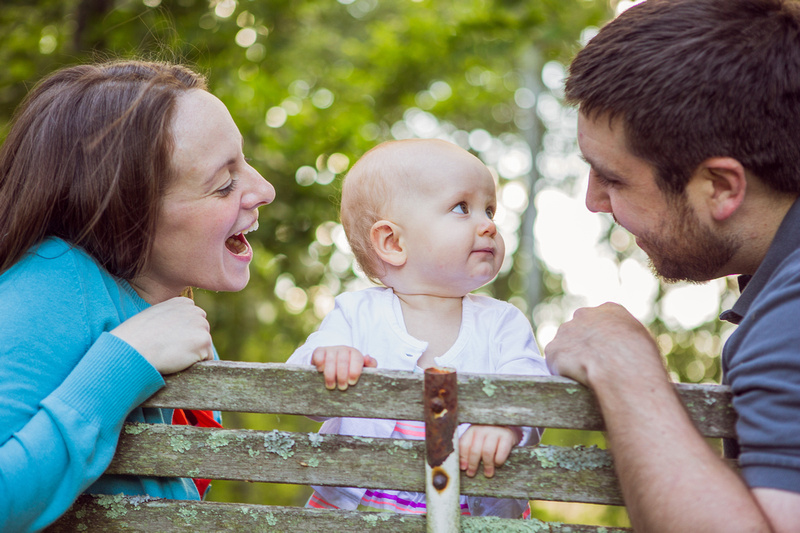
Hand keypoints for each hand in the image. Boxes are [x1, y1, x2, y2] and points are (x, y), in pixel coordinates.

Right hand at [110, 296, 213, 373]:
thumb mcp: (154, 318)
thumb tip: (181, 331)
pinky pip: (207, 358)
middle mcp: (195, 310)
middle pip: (202, 332)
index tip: (167, 339)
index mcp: (183, 303)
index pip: (194, 322)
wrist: (133, 349)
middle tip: (169, 348)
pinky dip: (196, 363)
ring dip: (193, 353)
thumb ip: (171, 319)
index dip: (182, 335)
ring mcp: (201, 325)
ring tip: (171, 352)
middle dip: (190, 343)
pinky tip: (178, 359)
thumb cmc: (137, 337)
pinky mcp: (204, 340)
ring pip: (205, 346)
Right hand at [310, 345, 377, 389]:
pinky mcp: (319, 351)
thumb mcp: (363, 370)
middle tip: (342, 387)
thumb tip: (367, 358)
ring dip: (330, 374)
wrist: (334, 366)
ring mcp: (331, 349)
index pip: (356, 359)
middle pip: (343, 360)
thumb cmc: (350, 371)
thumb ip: (370, 365)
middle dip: (342, 375)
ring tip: (331, 386)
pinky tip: (320, 372)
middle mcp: (343, 349)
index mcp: (355, 353)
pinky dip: (319, 363)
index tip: (352, 382)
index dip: (354, 371)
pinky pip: (319, 355)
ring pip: (330, 359)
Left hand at [459, 425, 519, 477]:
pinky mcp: (507, 435)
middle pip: (475, 449)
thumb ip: (469, 448)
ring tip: (488, 473)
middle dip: (473, 464)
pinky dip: (499, 461)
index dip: (462, 457)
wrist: (508, 427)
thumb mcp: (478, 439)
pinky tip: (498, 464)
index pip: (464, 444)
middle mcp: (483, 428)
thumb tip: (463, 466)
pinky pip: (501, 452)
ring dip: (487, 465)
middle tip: (472, 474)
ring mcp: (495, 431)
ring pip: (487, 452)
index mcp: (473, 429)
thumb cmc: (490, 437)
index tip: (463, 468)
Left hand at [545, 302, 661, 386]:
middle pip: (577, 329)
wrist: (622, 370)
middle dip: (581, 345)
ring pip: (563, 346)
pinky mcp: (553, 349)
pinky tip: (575, 381)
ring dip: (570, 359)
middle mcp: (584, 315)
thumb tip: (622, 348)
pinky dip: (562, 372)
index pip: (598, 320)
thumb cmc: (640, 360)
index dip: (600, 338)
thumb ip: (627, 337)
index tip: (603, 352)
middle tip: (590, 365)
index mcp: (609, 309)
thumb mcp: (643, 340)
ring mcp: (566, 331)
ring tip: (585, 376)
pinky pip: (554, 363)